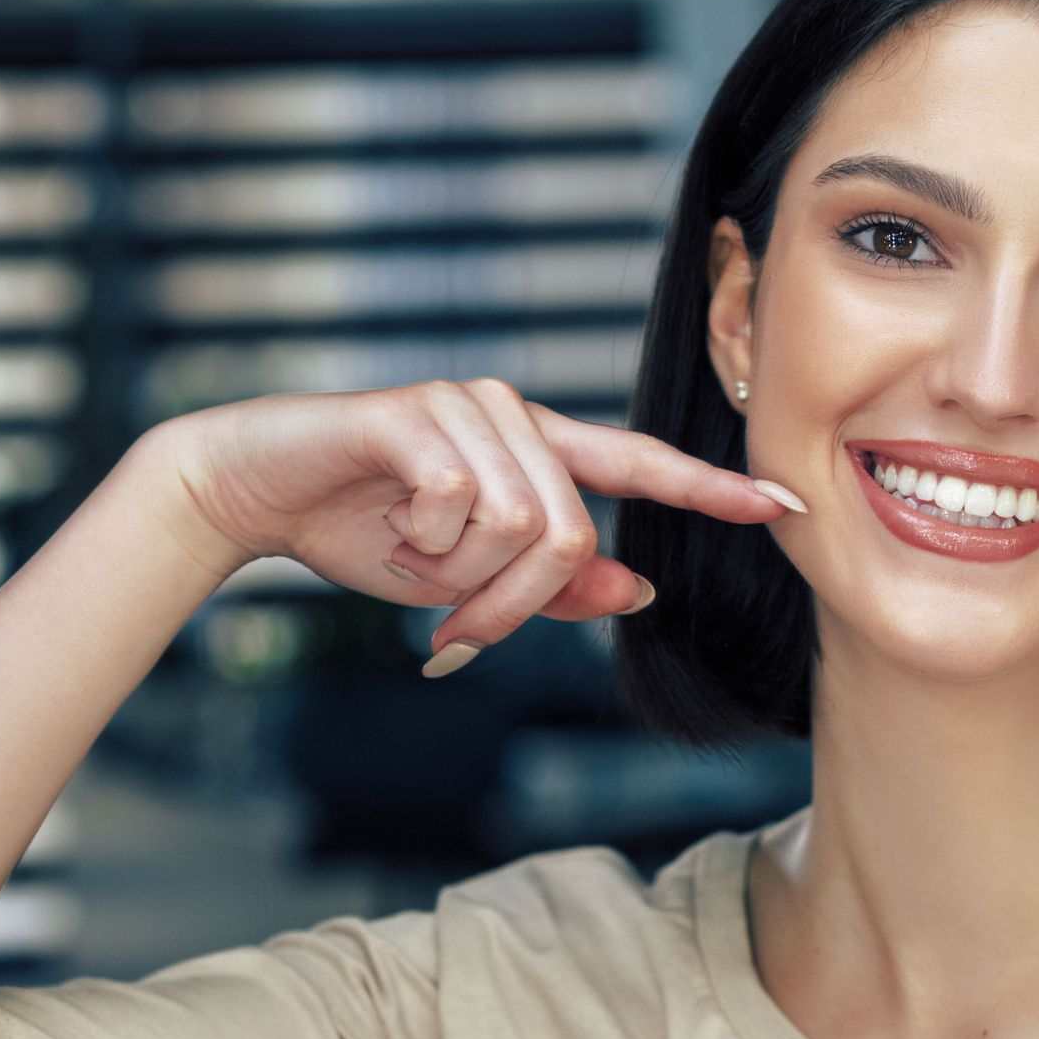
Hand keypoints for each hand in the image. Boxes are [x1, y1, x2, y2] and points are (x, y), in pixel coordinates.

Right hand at [143, 377, 794, 668]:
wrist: (253, 492)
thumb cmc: (365, 531)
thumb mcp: (467, 580)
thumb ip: (549, 586)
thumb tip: (636, 591)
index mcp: (537, 451)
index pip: (640, 466)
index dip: (712, 490)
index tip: (785, 504)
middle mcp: (515, 416)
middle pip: (573, 540)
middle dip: (512, 608)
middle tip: (455, 631)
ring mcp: (467, 407)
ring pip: (521, 529)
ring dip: (460, 579)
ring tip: (410, 560)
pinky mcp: (415, 411)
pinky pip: (459, 506)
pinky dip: (421, 543)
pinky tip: (386, 526)